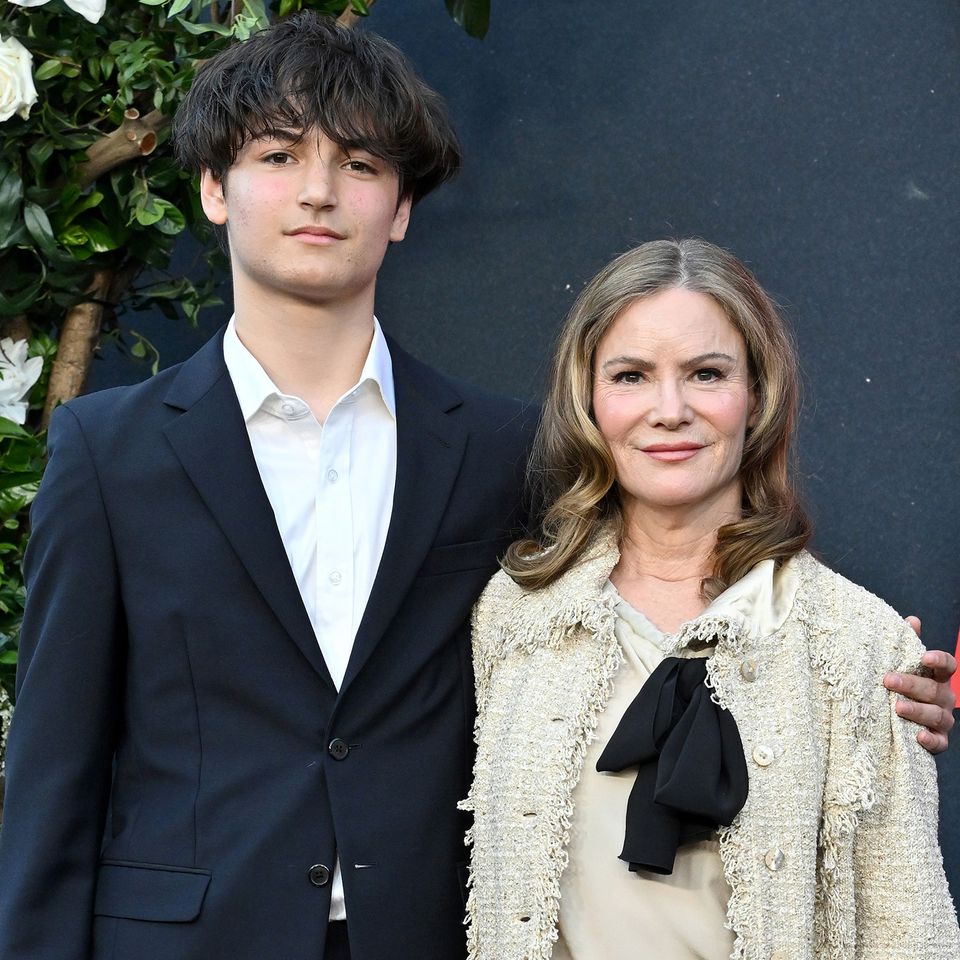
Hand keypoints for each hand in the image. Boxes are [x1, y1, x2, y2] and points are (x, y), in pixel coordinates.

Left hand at [883, 617, 956, 754]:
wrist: (903, 721)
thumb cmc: (904, 687)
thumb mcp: (904, 666)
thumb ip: (908, 645)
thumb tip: (912, 620)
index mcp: (938, 678)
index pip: (947, 666)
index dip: (939, 660)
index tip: (924, 656)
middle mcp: (944, 698)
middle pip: (934, 690)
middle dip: (911, 684)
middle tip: (888, 680)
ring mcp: (943, 720)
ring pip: (936, 715)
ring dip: (917, 710)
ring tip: (897, 707)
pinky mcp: (938, 740)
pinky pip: (939, 742)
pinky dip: (930, 740)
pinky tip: (918, 735)